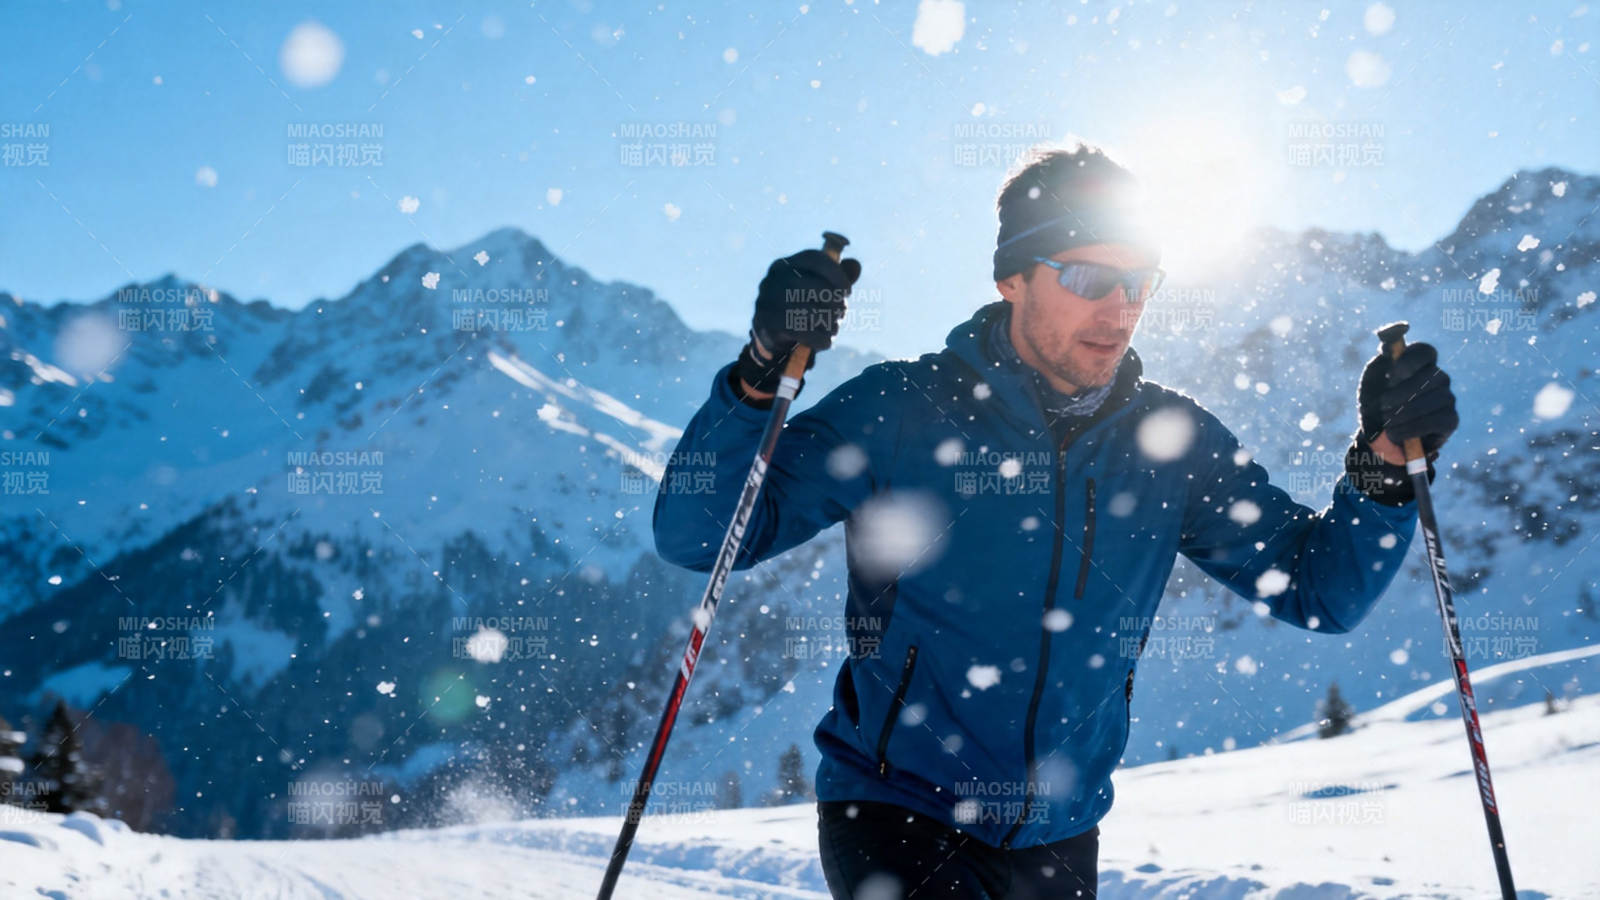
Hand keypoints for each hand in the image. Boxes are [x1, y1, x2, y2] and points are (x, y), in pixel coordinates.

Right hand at [735, 248, 861, 397]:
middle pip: (810, 284)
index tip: (848, 292)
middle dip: (833, 299)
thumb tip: (855, 265)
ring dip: (827, 320)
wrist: (771, 337)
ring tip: (834, 327)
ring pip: (806, 310)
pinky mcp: (767, 324)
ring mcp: (766, 301)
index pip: (813, 259)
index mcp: (786, 264)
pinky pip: (799, 331)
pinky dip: (818, 338)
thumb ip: (837, 277)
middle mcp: (773, 279)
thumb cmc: (800, 308)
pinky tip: (826, 342)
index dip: (836, 274)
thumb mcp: (818, 290)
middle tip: (843, 311)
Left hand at [1358, 342, 1458, 454]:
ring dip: (1405, 412)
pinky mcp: (1450, 421)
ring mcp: (1446, 398)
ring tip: (1387, 422)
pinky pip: (1437, 420)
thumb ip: (1380, 362)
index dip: (1410, 360)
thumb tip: (1391, 341)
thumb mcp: (1371, 384)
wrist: (1377, 441)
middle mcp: (1437, 378)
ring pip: (1436, 399)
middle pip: (1432, 376)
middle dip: (1403, 392)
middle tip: (1383, 405)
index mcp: (1417, 364)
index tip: (1391, 375)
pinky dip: (1413, 427)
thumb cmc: (1374, 407)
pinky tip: (1396, 433)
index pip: (1425, 351)